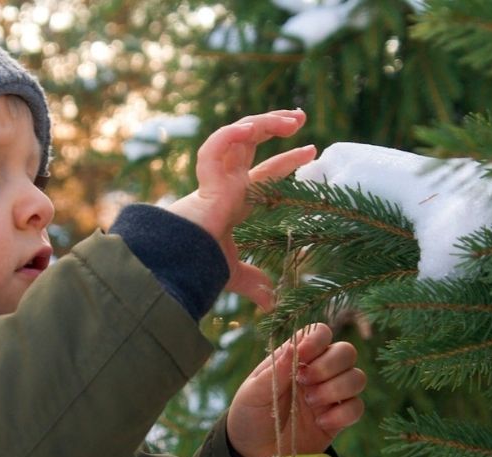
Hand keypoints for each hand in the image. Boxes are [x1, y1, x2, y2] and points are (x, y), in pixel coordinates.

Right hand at [166, 110, 315, 310]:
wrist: (180, 262)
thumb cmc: (199, 266)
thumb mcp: (234, 273)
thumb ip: (253, 283)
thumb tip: (271, 303)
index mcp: (233, 200)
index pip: (264, 173)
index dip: (287, 161)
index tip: (312, 151)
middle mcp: (225, 182)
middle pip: (251, 142)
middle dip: (274, 125)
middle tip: (300, 117)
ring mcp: (215, 176)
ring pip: (238, 133)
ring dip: (265, 122)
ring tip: (292, 120)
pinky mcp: (205, 174)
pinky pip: (218, 143)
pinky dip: (234, 132)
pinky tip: (254, 128)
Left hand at [226, 323, 365, 456]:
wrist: (252, 452)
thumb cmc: (250, 415)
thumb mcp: (253, 393)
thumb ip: (275, 371)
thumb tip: (294, 347)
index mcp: (295, 358)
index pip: (320, 333)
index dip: (317, 340)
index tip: (302, 358)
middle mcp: (317, 372)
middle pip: (346, 351)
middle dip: (329, 365)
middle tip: (304, 382)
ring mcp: (330, 395)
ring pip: (357, 377)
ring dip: (337, 388)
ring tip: (310, 402)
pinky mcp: (339, 419)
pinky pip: (357, 407)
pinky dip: (342, 414)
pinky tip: (321, 422)